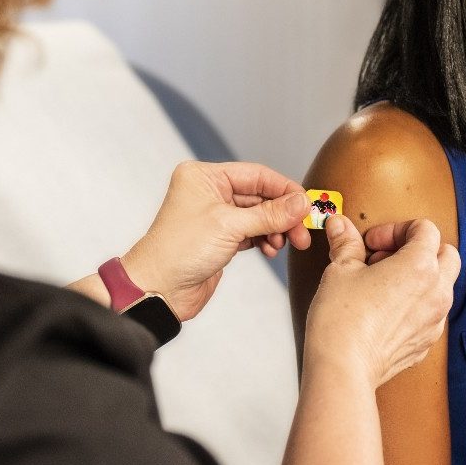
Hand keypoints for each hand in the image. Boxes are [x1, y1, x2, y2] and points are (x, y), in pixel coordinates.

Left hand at [120, 161, 312, 320]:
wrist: (158, 290)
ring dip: (276, 229)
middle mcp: (209, 192)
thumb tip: (302, 203)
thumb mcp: (230, 227)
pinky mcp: (220, 238)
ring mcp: (215, 216)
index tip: (307, 204)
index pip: (256, 175)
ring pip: (258, 215)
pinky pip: (252, 232)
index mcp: (205, 177)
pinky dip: (264, 239)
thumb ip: (270, 214)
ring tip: (286, 243)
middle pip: (260, 196)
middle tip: (302, 232)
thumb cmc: (179, 251)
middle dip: (283, 214)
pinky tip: (270, 249)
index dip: (284, 189)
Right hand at [303, 216, 459, 388]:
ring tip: (382, 284)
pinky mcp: (426, 342)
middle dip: (418, 249)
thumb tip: (340, 225)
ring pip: (442, 285)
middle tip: (384, 258)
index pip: (425, 229)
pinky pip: (431, 313)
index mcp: (421, 266)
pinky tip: (384, 310)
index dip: (395, 229)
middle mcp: (437, 292)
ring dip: (419, 276)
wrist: (343, 368)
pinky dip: (415, 304)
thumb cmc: (342, 318)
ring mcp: (435, 320)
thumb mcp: (341, 269)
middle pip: (447, 254)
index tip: (372, 243)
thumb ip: (347, 242)